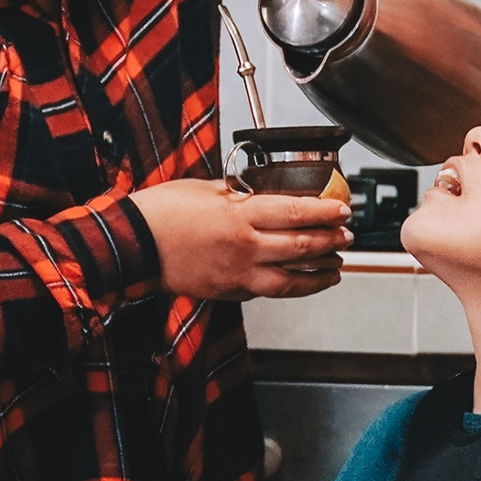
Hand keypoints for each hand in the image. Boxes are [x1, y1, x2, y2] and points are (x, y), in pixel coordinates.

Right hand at [129, 178, 350, 300]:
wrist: (134, 245)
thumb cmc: (161, 212)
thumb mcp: (205, 188)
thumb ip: (237, 194)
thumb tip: (261, 193)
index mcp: (239, 216)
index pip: (296, 212)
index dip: (325, 212)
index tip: (343, 210)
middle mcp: (244, 247)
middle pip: (301, 246)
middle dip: (330, 241)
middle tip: (346, 236)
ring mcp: (237, 274)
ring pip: (291, 279)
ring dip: (319, 273)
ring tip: (336, 267)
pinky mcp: (227, 291)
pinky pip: (267, 291)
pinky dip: (290, 287)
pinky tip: (300, 282)